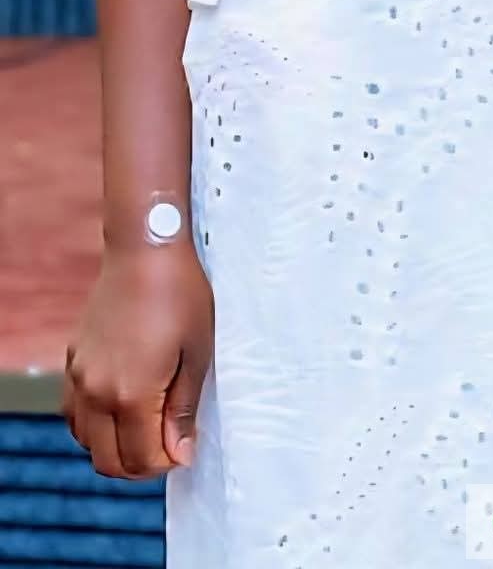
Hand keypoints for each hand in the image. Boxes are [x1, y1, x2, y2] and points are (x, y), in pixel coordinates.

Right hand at [63, 243, 213, 478]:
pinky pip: (74, 412)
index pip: (140, 460)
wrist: (145, 249)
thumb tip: (180, 454)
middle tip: (167, 444)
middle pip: (108, 461)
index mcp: (130, 394)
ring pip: (86, 440)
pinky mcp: (73, 359)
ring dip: (114, 445)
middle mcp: (96, 392)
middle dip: (140, 464)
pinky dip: (94, 423)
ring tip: (146, 425)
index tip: (184, 448)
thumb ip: (183, 410)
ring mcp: (79, 376)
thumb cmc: (179, 295)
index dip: (165, 464)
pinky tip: (120, 405)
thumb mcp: (196, 354)